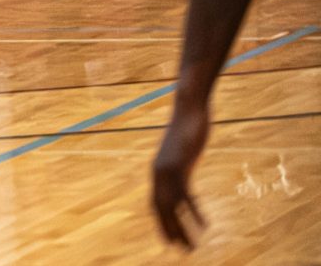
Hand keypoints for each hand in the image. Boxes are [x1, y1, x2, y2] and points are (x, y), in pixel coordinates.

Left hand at [151, 101, 209, 246]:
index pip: (154, 202)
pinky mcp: (180, 166)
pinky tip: (204, 226)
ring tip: (192, 247)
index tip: (168, 239)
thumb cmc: (186, 127)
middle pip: (160, 208)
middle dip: (169, 230)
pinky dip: (195, 213)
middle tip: (180, 250)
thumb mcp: (182, 150)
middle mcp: (158, 172)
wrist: (188, 108)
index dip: (160, 221)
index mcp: (157, 169)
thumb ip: (180, 162)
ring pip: (172, 207)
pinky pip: (186, 196)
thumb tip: (182, 170)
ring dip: (182, 229)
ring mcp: (168, 169)